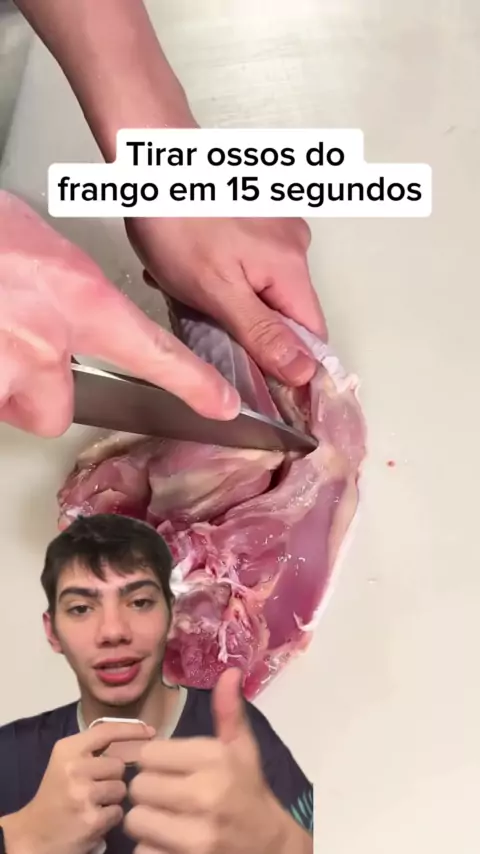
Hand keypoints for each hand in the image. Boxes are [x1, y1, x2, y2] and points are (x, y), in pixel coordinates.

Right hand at [0, 191, 239, 437]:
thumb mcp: (37, 243)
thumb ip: (67, 294)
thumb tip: (69, 318)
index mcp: (76, 298)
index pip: (153, 353)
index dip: (192, 384)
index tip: (222, 407)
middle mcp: (43, 343)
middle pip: (57, 411)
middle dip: (38, 392)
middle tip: (13, 349)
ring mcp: (3, 367)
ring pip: (10, 407)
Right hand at [0, 721, 154, 853]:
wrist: (32, 835)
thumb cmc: (56, 795)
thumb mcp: (66, 763)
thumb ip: (93, 750)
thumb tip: (138, 737)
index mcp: (67, 749)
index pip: (106, 731)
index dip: (132, 729)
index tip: (151, 731)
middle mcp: (74, 768)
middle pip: (119, 765)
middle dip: (113, 777)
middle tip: (94, 788)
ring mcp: (82, 795)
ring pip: (121, 789)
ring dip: (112, 799)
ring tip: (92, 805)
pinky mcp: (91, 820)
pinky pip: (118, 812)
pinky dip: (109, 819)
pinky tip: (92, 821)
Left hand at [125, 669, 307, 853]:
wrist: (269, 847)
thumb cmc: (248, 791)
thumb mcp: (242, 748)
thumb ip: (228, 711)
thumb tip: (229, 671)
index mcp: (215, 759)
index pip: (148, 754)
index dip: (154, 761)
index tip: (169, 768)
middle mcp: (205, 795)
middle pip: (139, 787)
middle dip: (148, 791)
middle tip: (166, 794)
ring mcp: (196, 835)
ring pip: (136, 821)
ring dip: (146, 821)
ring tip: (165, 818)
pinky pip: (143, 852)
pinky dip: (151, 848)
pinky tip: (170, 841)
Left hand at [126, 216, 326, 387]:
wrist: (151, 156)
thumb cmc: (176, 218)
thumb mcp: (216, 292)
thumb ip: (262, 334)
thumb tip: (304, 372)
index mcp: (291, 267)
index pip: (313, 336)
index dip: (292, 365)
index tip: (262, 381)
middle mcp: (294, 245)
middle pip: (286, 313)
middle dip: (248, 328)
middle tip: (205, 318)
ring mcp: (275, 227)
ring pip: (262, 290)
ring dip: (229, 301)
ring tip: (187, 283)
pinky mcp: (255, 216)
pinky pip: (248, 264)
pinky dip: (221, 275)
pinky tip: (189, 264)